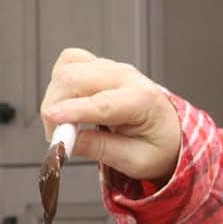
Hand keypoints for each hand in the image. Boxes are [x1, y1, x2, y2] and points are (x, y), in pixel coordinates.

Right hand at [41, 48, 180, 192]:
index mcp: (143, 100)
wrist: (169, 131)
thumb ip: (101, 149)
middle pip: (76, 79)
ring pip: (67, 69)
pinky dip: (59, 81)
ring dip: (55, 96)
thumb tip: (67, 142)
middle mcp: (126, 78)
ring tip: (64, 123)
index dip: (73, 112)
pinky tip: (67, 102)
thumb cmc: (158, 146)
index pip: (101, 103)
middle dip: (55, 107)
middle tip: (58, 137)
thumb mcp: (136, 161)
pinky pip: (69, 62)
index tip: (53, 124)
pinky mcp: (98, 66)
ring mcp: (111, 68)